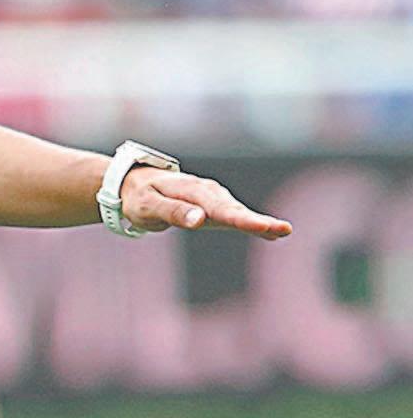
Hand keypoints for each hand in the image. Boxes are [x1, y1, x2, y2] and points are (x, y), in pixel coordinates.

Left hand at [121, 168, 291, 238]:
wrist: (132, 184)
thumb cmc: (138, 197)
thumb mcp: (148, 206)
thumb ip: (173, 212)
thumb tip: (199, 219)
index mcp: (192, 191)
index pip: (220, 208)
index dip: (242, 219)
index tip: (262, 226)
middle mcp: (207, 192)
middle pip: (235, 210)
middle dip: (258, 221)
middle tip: (284, 230)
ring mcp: (211, 198)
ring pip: (237, 212)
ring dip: (260, 222)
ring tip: (283, 231)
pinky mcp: (212, 206)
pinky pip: (234, 216)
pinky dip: (252, 223)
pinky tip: (272, 234)